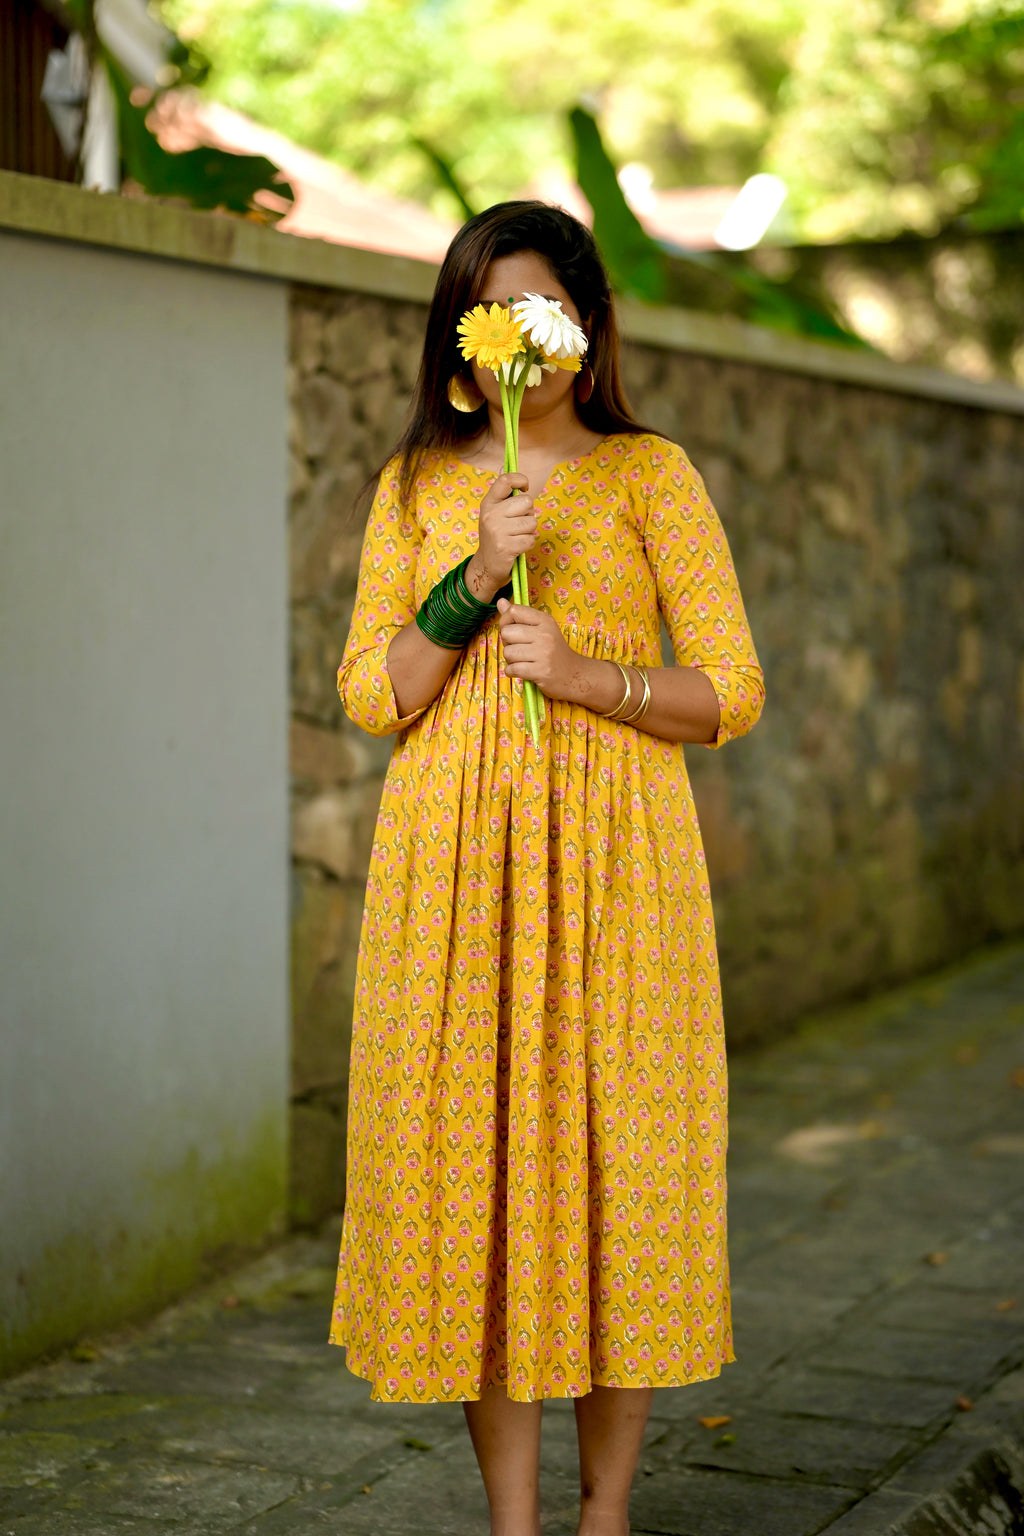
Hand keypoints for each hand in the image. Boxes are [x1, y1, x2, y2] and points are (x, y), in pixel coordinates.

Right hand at [465, 473, 536, 599]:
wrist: (487, 565)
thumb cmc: (497, 536)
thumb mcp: (495, 513)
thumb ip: (506, 497)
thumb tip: (513, 472)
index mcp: (488, 503)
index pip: (505, 480)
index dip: (521, 480)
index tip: (524, 488)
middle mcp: (491, 515)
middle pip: (527, 502)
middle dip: (528, 513)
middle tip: (518, 523)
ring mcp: (497, 531)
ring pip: (532, 522)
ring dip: (529, 531)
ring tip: (516, 536)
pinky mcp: (506, 547)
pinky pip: (530, 539)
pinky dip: (527, 544)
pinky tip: (517, 547)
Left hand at [497, 599, 582, 700]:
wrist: (574, 674)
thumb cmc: (554, 651)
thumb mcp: (542, 629)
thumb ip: (520, 616)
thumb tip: (501, 602)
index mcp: (545, 620)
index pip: (514, 611)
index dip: (505, 622)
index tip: (512, 631)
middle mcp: (545, 634)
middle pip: (507, 632)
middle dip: (507, 643)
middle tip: (519, 649)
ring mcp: (543, 653)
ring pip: (508, 652)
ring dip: (510, 660)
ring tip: (522, 661)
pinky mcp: (541, 671)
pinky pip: (512, 669)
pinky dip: (512, 672)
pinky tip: (521, 671)